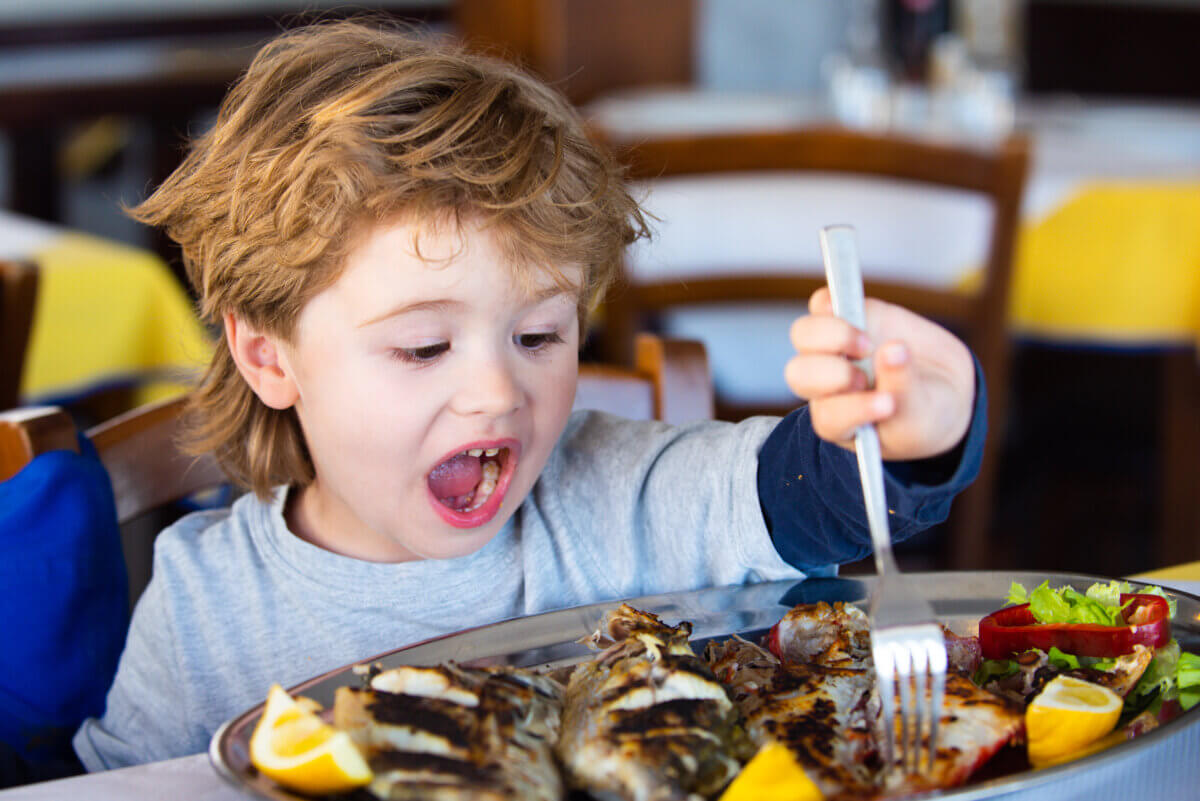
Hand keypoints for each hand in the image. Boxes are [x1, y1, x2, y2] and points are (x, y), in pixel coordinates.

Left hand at [784, 288, 975, 460]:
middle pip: (799, 375)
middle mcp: (827, 386)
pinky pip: (822, 303)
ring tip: (868, 345)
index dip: (852, 409)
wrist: (947, 389)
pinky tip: (855, 309)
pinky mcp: (849, 318)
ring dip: (832, 336)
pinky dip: (832, 302)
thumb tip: (892, 349)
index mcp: (839, 422)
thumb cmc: (927, 415)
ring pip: (804, 335)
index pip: (828, 417)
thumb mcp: (923, 417)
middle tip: (866, 377)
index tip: (888, 404)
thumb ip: (906, 392)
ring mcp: (834, 349)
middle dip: (831, 374)